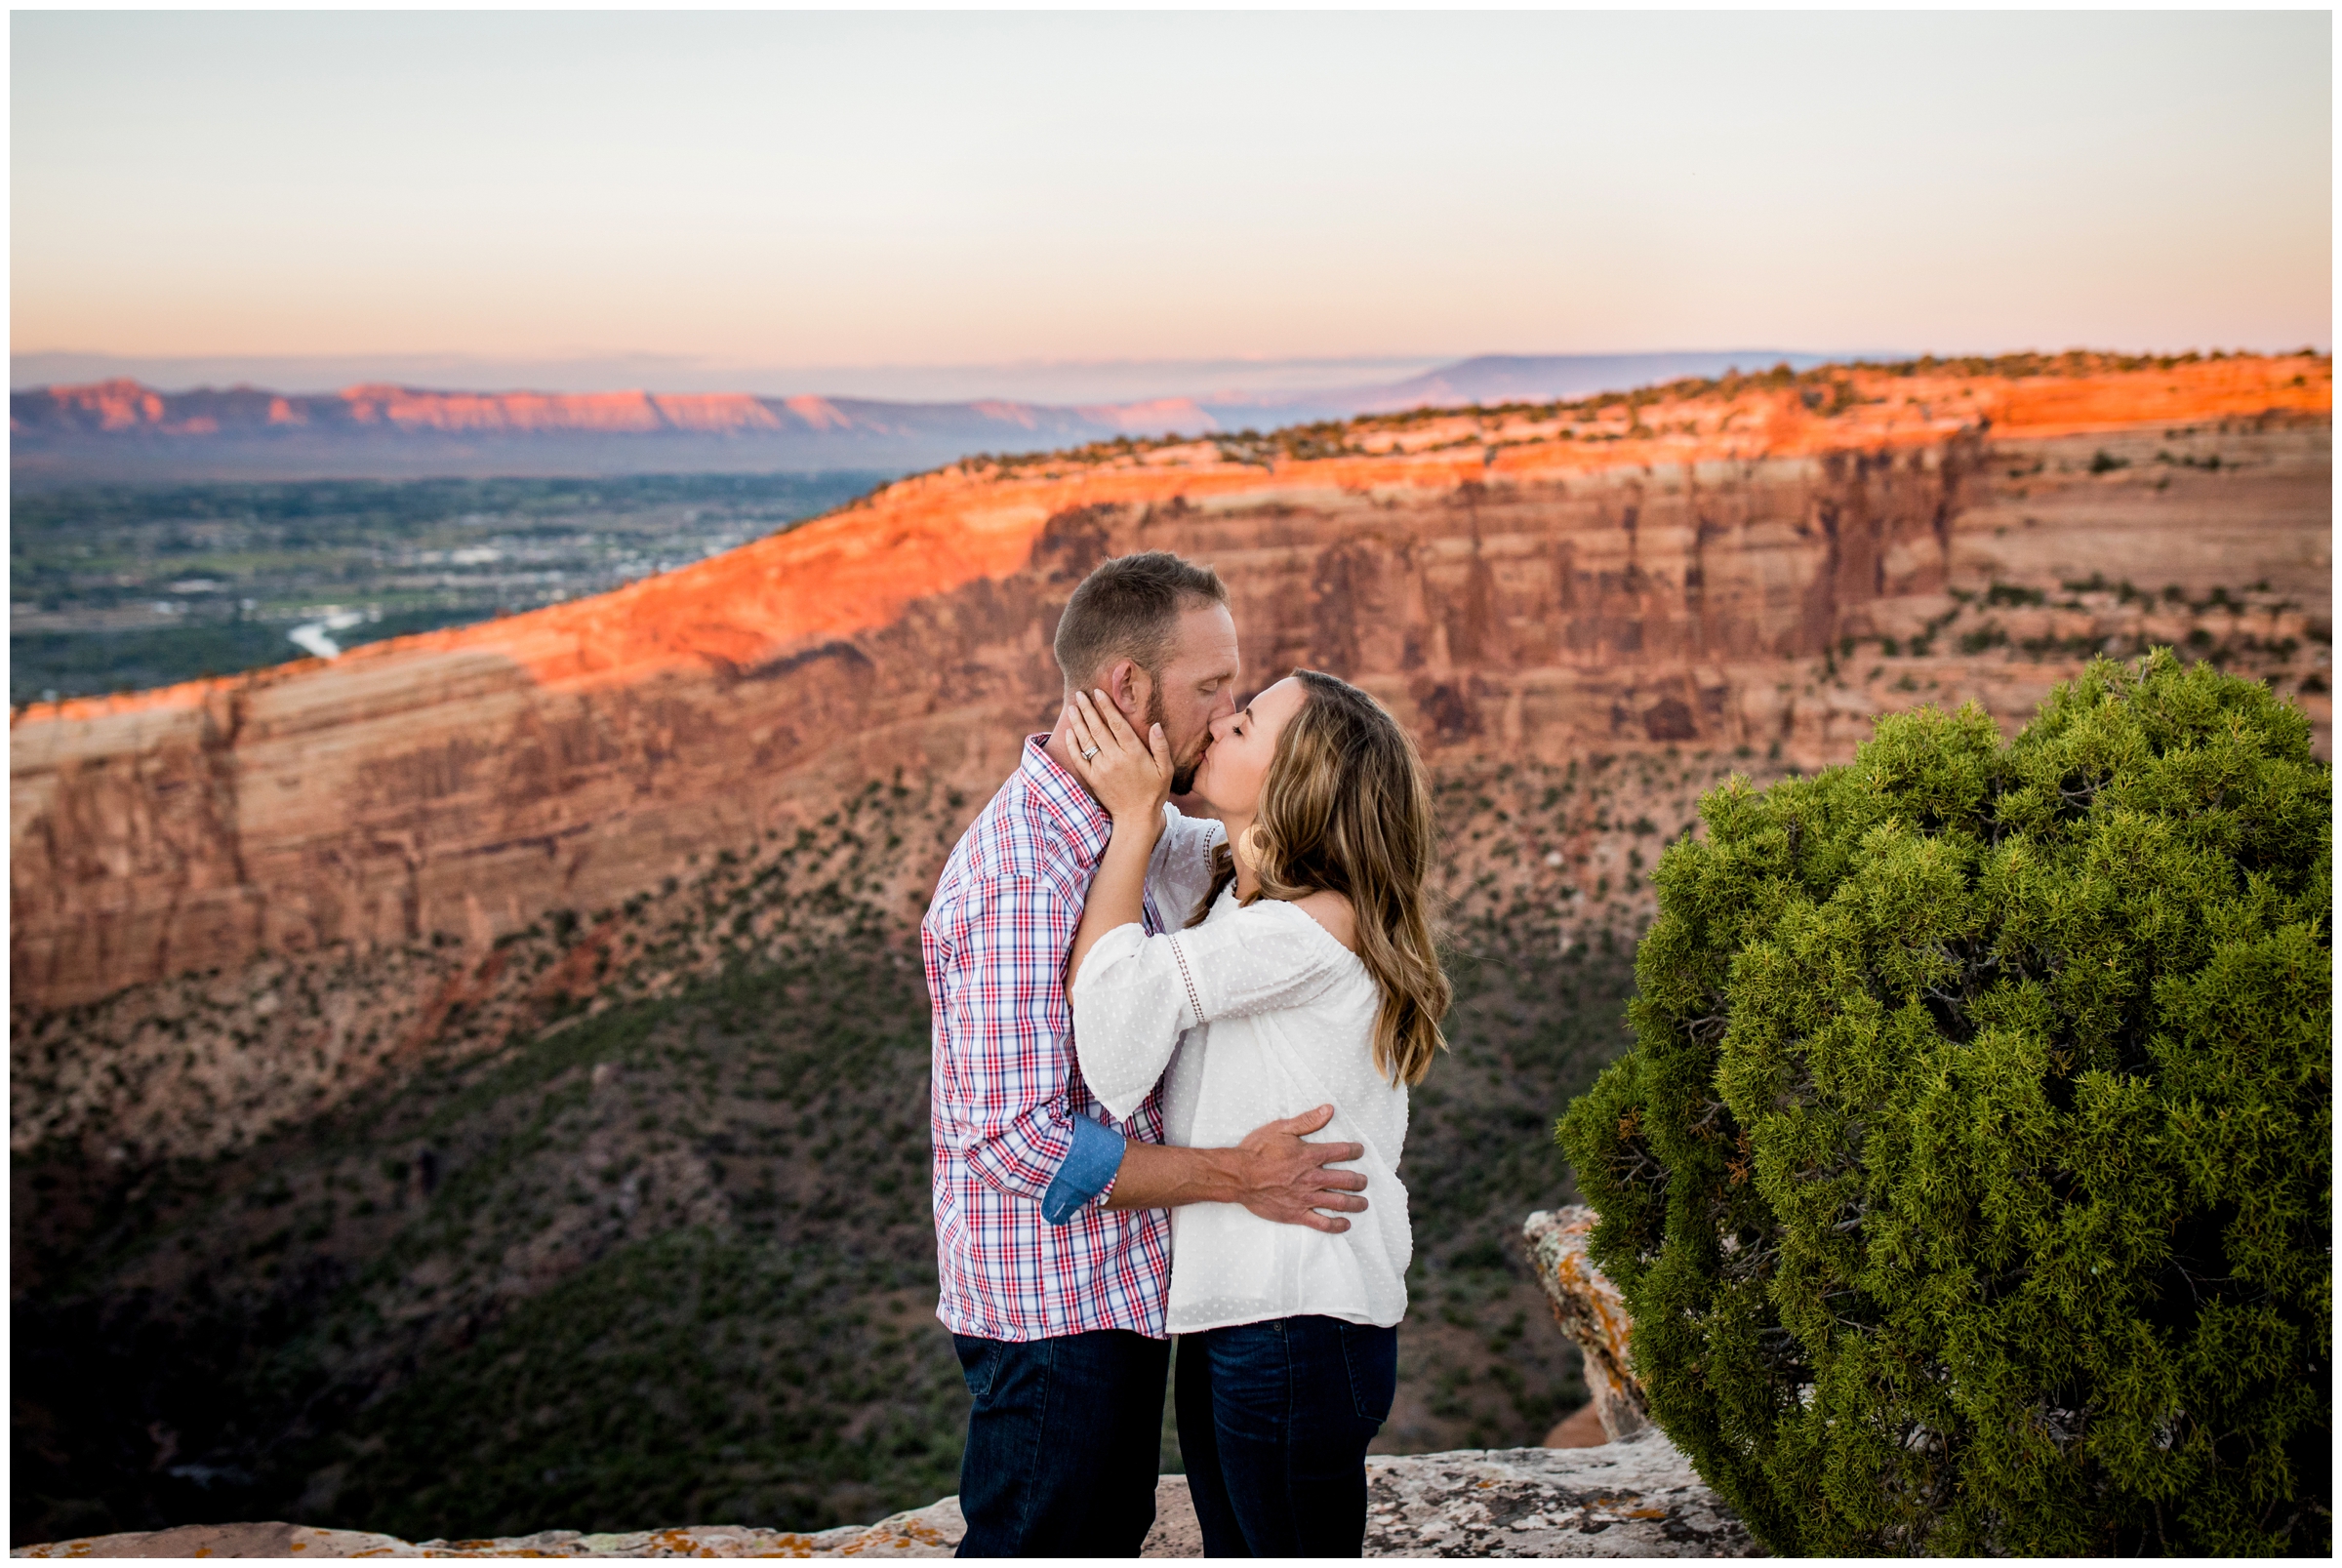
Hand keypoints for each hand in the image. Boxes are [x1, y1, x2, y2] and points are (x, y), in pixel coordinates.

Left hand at [1065, 688, 1171, 825]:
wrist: (1135, 818)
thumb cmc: (1154, 792)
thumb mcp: (1165, 769)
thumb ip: (1160, 747)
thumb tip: (1155, 725)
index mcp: (1133, 753)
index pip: (1117, 724)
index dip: (1107, 707)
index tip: (1098, 692)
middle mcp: (1115, 758)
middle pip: (1098, 728)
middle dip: (1088, 709)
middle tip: (1080, 693)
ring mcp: (1100, 768)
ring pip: (1087, 740)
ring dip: (1078, 722)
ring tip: (1073, 707)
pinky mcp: (1092, 778)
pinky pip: (1079, 758)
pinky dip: (1073, 744)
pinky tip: (1070, 732)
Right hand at [1231, 1104, 1368, 1233]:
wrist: (1238, 1176)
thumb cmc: (1257, 1150)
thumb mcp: (1281, 1128)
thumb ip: (1307, 1121)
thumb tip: (1329, 1110)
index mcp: (1310, 1155)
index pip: (1342, 1152)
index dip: (1355, 1151)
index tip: (1360, 1151)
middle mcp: (1312, 1177)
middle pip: (1346, 1180)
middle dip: (1359, 1181)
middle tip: (1364, 1181)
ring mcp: (1306, 1198)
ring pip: (1339, 1202)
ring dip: (1355, 1203)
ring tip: (1363, 1203)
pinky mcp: (1297, 1214)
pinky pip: (1322, 1223)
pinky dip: (1336, 1225)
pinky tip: (1345, 1224)